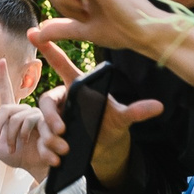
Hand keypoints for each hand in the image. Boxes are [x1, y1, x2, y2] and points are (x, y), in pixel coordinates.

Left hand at [0, 56, 56, 180]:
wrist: (36, 167)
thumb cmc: (20, 157)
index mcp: (12, 114)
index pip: (6, 92)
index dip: (3, 77)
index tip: (1, 60)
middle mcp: (24, 111)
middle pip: (7, 110)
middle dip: (0, 126)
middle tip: (0, 142)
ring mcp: (36, 115)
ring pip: (18, 118)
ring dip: (13, 135)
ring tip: (16, 148)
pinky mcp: (46, 122)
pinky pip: (32, 122)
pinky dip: (27, 136)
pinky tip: (34, 146)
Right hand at [29, 37, 165, 184]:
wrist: (106, 147)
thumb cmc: (111, 123)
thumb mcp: (123, 117)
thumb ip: (136, 111)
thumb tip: (159, 107)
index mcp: (77, 87)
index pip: (61, 65)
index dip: (49, 50)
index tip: (35, 33)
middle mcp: (63, 101)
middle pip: (45, 101)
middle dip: (51, 117)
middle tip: (62, 130)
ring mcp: (55, 120)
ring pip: (43, 125)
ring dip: (50, 138)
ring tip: (65, 150)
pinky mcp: (51, 138)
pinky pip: (42, 143)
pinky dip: (47, 152)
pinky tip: (56, 160)